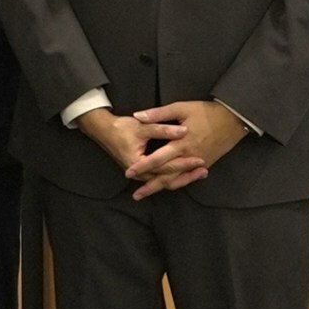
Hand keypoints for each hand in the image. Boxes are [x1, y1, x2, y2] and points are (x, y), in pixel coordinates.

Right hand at [76, 107, 190, 196]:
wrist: (104, 130)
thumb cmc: (121, 128)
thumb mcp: (142, 126)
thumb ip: (163, 129)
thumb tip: (183, 130)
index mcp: (138, 164)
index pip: (166, 167)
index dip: (183, 163)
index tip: (199, 159)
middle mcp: (140, 173)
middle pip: (167, 180)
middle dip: (187, 176)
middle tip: (204, 170)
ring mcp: (142, 174)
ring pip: (165, 181)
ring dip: (183, 177)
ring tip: (201, 173)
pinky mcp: (144, 171)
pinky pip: (162, 177)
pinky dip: (175, 175)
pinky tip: (188, 172)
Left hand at [124, 100, 249, 198]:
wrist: (234, 119)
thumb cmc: (207, 112)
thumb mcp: (181, 108)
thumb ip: (158, 114)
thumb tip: (138, 116)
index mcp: (181, 144)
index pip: (157, 159)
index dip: (142, 167)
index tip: (129, 172)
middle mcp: (189, 157)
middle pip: (167, 177)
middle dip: (150, 187)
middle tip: (136, 195)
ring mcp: (199, 162)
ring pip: (178, 180)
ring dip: (163, 187)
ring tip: (148, 193)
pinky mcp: (206, 163)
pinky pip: (189, 177)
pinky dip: (178, 183)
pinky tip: (169, 185)